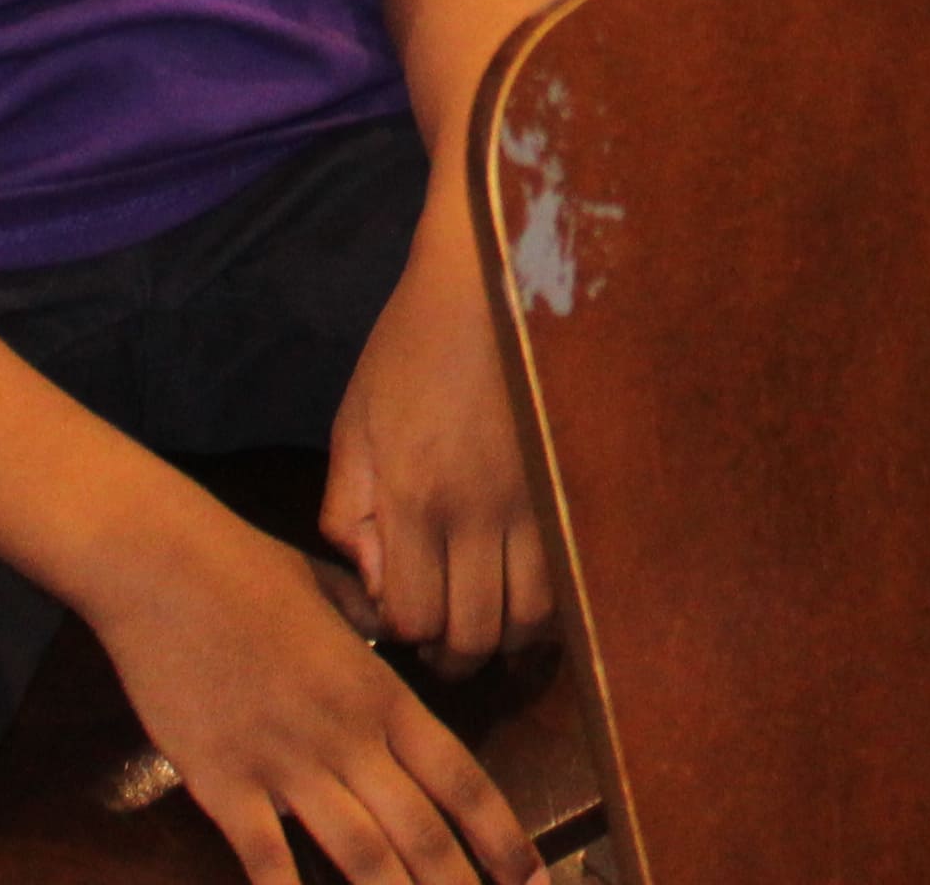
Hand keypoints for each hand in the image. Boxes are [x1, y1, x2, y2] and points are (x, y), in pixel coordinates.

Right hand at [73, 487, 529, 884]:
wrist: (161, 565)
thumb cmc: (245, 568)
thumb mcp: (333, 592)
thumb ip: (371, 626)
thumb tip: (393, 632)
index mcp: (380, 693)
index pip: (459, 778)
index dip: (500, 835)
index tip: (531, 876)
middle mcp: (346, 737)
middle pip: (421, 833)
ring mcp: (285, 764)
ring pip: (360, 856)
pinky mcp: (223, 783)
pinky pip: (267, 859)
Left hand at [318, 227, 552, 677]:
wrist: (497, 277)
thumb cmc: (414, 346)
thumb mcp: (355, 423)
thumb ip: (350, 513)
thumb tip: (376, 585)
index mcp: (417, 497)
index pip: (413, 617)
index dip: (406, 632)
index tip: (406, 614)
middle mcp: (482, 512)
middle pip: (478, 634)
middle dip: (458, 652)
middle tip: (449, 639)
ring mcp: (539, 500)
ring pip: (534, 617)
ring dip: (510, 632)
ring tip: (493, 613)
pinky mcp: (579, 483)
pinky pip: (574, 574)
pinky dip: (555, 599)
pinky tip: (534, 581)